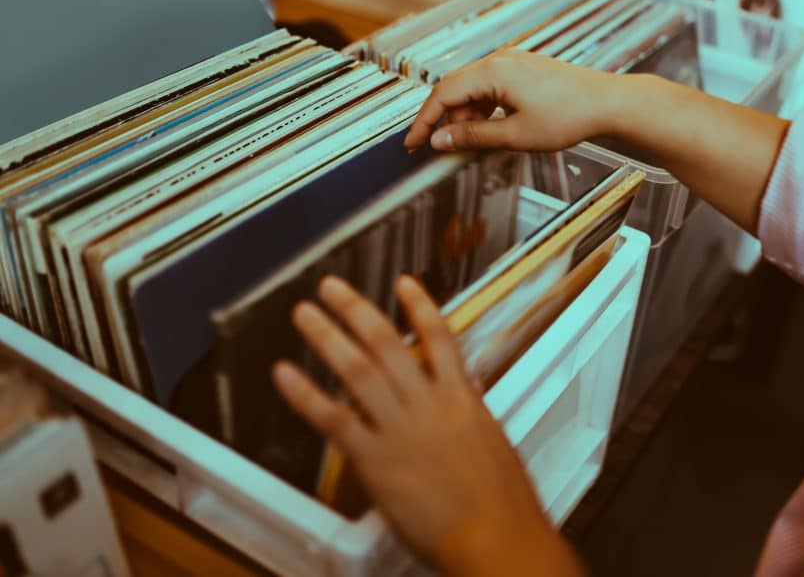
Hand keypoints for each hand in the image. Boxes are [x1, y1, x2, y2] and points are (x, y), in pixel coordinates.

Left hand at [273, 275, 583, 576]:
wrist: (496, 536)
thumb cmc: (502, 502)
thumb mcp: (495, 444)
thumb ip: (475, 413)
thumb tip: (469, 391)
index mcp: (462, 398)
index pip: (440, 337)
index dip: (419, 305)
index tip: (404, 282)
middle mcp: (428, 404)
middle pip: (386, 343)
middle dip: (356, 310)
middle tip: (331, 287)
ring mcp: (400, 429)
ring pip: (358, 370)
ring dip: (328, 337)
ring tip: (305, 314)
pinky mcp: (377, 460)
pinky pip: (334, 419)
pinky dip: (306, 394)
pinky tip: (286, 374)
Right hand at [404, 49, 624, 152]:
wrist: (608, 102)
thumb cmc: (568, 116)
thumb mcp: (515, 135)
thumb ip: (473, 137)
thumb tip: (440, 140)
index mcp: (493, 71)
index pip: (443, 95)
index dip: (424, 121)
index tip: (413, 143)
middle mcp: (499, 59)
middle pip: (454, 88)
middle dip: (444, 119)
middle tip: (438, 146)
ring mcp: (512, 61)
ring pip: (472, 88)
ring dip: (466, 116)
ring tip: (474, 142)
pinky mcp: (523, 68)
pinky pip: (490, 86)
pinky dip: (483, 108)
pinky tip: (491, 128)